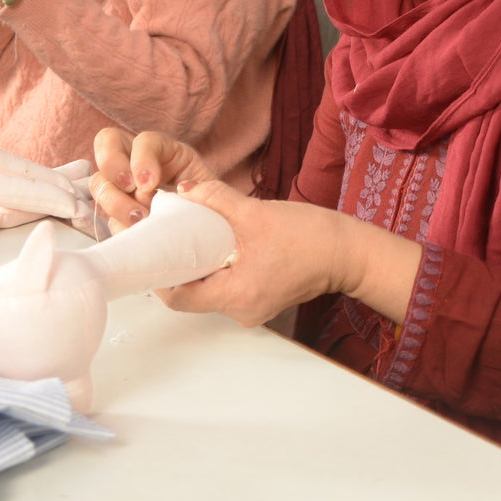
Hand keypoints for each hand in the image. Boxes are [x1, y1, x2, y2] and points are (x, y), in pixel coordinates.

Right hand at [88, 128, 211, 228]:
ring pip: (100, 182)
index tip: (149, 184)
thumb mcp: (219, 197)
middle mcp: (140, 165)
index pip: (144, 140)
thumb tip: (185, 191)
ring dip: (114, 201)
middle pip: (106, 143)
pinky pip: (103, 216)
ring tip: (139, 221)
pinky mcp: (120, 217)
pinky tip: (134, 235)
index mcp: (167, 153)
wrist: (214, 247)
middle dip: (114, 166)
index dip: (141, 157)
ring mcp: (125, 190)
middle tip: (131, 190)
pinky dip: (116, 226)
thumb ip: (209, 190)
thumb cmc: (218, 217)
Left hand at [148, 178, 352, 326]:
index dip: (158, 275)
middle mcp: (241, 311)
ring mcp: (253, 308)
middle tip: (167, 235)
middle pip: (193, 293)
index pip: (179, 297)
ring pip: (211, 289)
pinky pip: (229, 286)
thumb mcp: (256, 213)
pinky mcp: (263, 298)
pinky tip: (218, 242)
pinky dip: (219, 266)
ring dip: (200, 264)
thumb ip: (217, 199)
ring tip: (191, 234)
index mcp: (236, 296)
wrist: (349, 253)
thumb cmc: (311, 237)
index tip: (150, 249)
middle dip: (179, 264)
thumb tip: (184, 190)